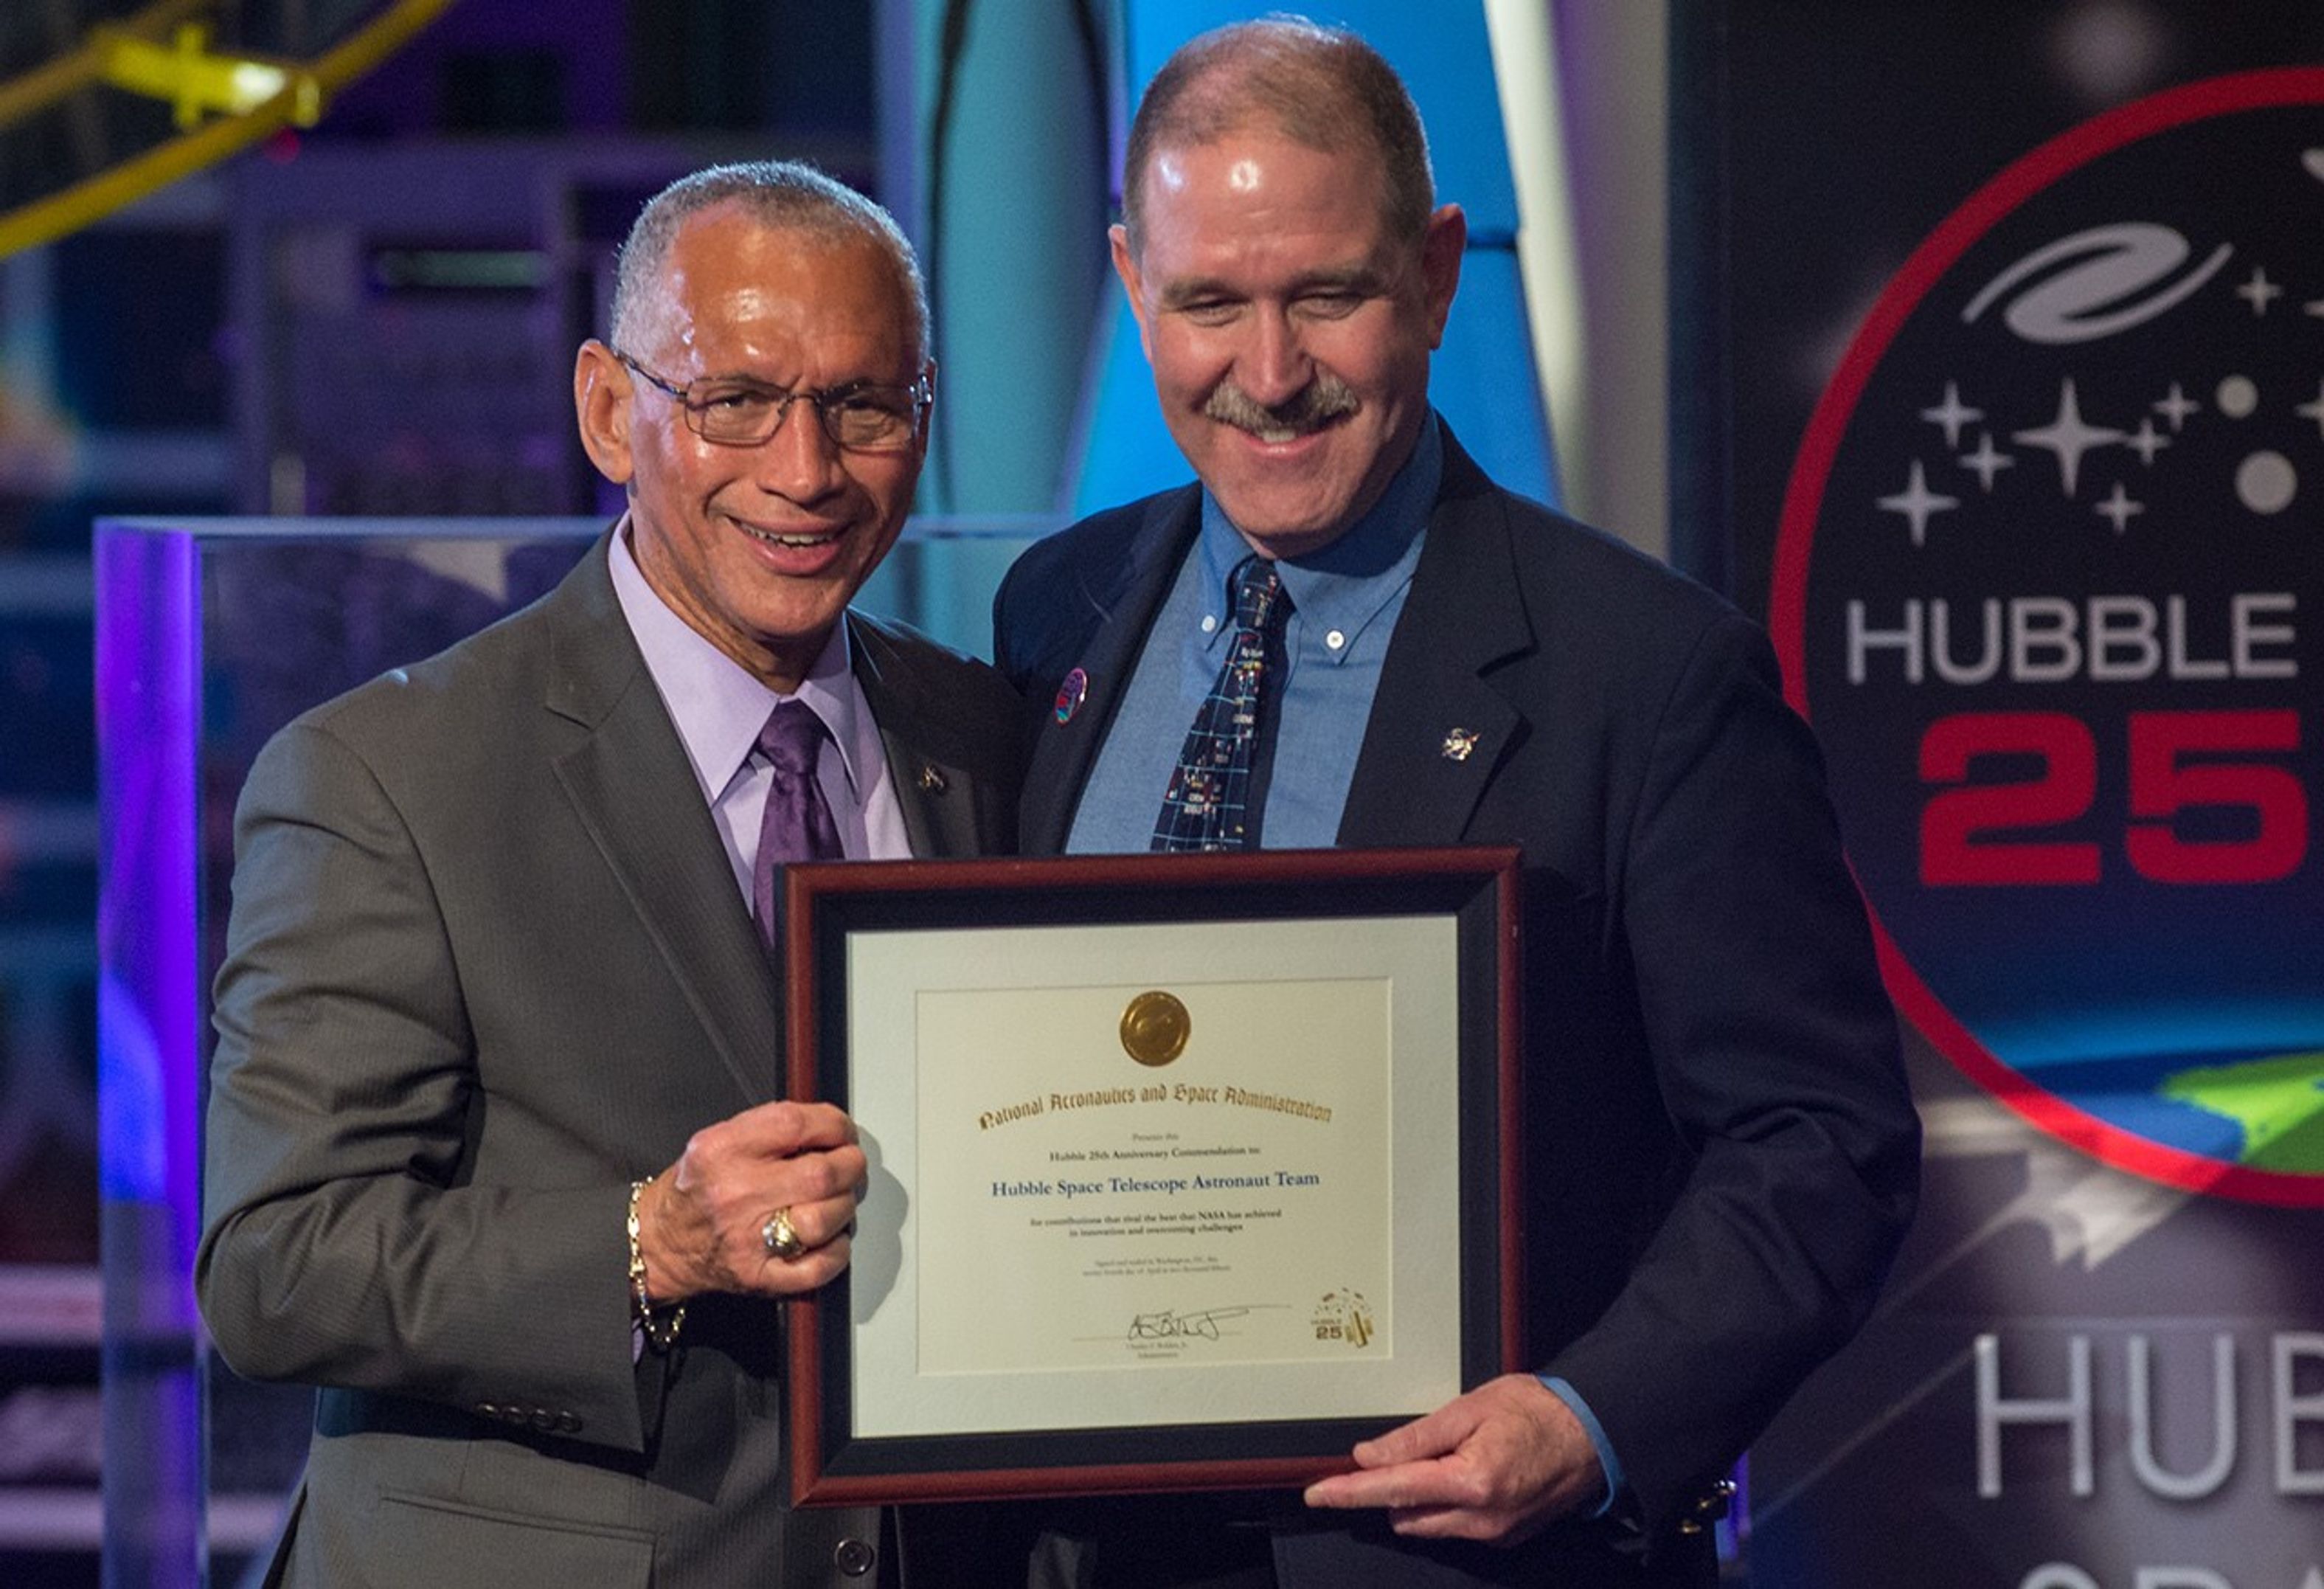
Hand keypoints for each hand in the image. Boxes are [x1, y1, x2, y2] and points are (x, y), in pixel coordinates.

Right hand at [637, 1100, 866, 1299]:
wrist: (659, 1243)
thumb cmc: (696, 1190)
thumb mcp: (717, 1141)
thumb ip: (770, 1129)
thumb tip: (829, 1128)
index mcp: (722, 1150)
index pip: (795, 1124)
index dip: (833, 1124)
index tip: (843, 1131)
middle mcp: (734, 1193)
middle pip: (821, 1173)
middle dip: (850, 1166)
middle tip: (850, 1165)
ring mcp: (748, 1238)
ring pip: (825, 1219)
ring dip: (844, 1207)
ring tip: (836, 1201)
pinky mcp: (759, 1276)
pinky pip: (819, 1267)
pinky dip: (836, 1251)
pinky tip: (829, 1238)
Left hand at [1302, 1373, 1604, 1545]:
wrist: (1591, 1433)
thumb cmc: (1537, 1412)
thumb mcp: (1469, 1408)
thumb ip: (1415, 1437)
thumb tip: (1370, 1456)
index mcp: (1471, 1481)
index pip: (1391, 1491)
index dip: (1349, 1492)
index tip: (1318, 1493)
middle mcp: (1481, 1518)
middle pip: (1404, 1515)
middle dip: (1392, 1489)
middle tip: (1415, 1450)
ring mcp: (1494, 1533)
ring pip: (1427, 1525)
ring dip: (1420, 1498)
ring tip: (1452, 1456)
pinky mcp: (1504, 1537)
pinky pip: (1455, 1527)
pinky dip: (1447, 1504)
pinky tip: (1469, 1472)